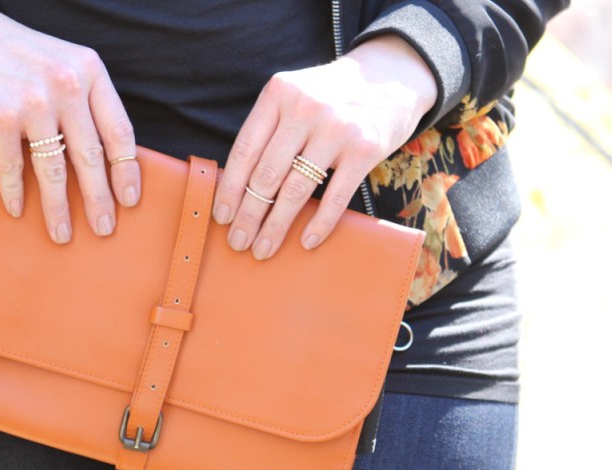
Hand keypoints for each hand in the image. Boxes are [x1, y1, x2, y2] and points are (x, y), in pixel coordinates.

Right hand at [0, 5, 139, 242]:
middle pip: (90, 156)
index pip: (119, 130)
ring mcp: (34, 101)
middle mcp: (66, 85)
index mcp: (90, 71)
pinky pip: (13, 166)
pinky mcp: (1, 116)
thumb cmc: (19, 58)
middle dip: (99, 199)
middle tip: (104, 227)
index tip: (129, 199)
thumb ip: (85, 102)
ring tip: (62, 232)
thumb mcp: (64, 66)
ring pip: (54, 170)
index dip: (126, 170)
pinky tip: (19, 209)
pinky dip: (15, 192)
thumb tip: (104, 163)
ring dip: (58, 208)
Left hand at [212, 35, 437, 258]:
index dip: (229, 189)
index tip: (221, 218)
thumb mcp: (294, 96)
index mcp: (278, 94)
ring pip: (296, 190)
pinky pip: (335, 196)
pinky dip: (320, 223)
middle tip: (238, 243)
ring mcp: (336, 129)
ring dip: (275, 226)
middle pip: (266, 175)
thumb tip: (236, 188)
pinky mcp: (364, 148)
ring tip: (262, 249)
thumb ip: (269, 129)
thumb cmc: (330, 97)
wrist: (390, 77)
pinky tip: (306, 242)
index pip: (244, 151)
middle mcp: (304, 109)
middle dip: (248, 215)